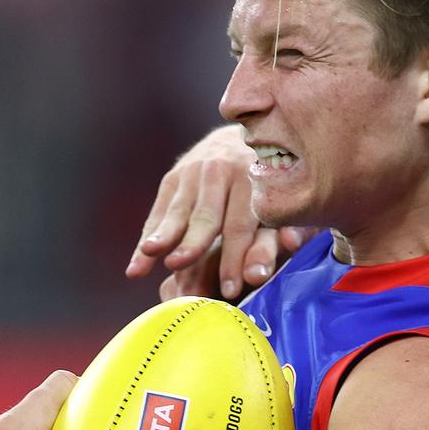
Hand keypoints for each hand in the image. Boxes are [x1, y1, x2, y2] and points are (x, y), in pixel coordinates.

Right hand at [124, 125, 304, 299]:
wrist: (246, 139)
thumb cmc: (269, 187)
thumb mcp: (279, 205)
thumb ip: (281, 228)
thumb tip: (292, 245)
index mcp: (252, 179)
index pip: (240, 225)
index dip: (235, 258)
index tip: (230, 289)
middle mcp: (221, 172)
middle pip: (206, 216)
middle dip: (193, 244)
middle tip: (182, 267)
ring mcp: (194, 172)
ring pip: (177, 211)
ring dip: (162, 235)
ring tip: (150, 254)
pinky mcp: (174, 178)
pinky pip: (158, 213)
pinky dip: (148, 239)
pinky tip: (136, 267)